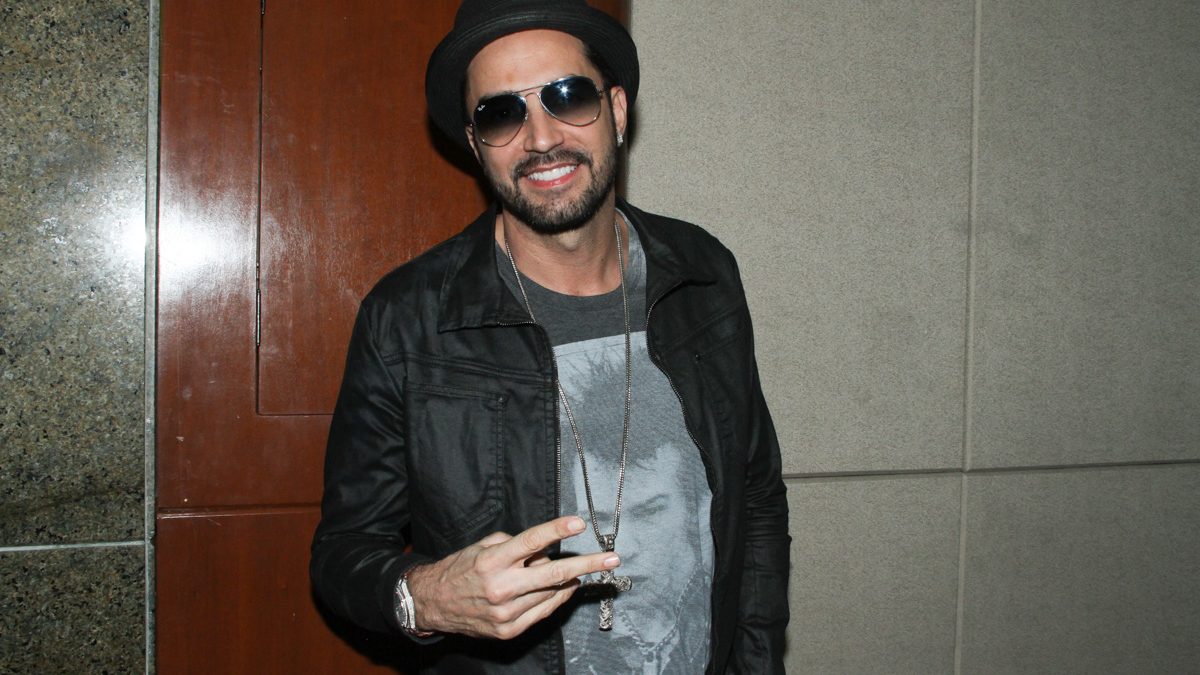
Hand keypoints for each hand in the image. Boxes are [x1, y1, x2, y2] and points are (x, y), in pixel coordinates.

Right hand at [405, 515, 619, 639]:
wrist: (434, 603)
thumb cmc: (461, 569)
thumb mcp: (482, 547)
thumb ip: (514, 546)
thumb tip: (545, 550)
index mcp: (492, 561)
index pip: (531, 542)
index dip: (557, 530)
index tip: (579, 523)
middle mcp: (501, 587)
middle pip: (554, 573)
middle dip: (587, 564)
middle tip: (612, 558)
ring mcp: (506, 612)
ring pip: (551, 592)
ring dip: (567, 579)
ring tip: (575, 570)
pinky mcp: (509, 629)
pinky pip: (544, 611)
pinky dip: (557, 597)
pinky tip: (564, 587)